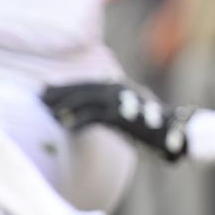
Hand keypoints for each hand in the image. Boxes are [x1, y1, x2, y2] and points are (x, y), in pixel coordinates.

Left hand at [42, 82, 192, 161]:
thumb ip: (112, 106)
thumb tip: (90, 110)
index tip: (46, 88)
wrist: (174, 131)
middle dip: (60, 93)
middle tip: (40, 96)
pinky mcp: (120, 117)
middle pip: (82, 88)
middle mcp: (119, 89)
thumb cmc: (153, 126)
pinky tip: (67, 127)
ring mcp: (120, 101)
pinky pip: (93, 117)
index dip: (66, 86)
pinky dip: (78, 121)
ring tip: (49, 113)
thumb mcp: (131, 110)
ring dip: (64, 106)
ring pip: (84, 101)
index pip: (87, 83)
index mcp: (120, 85)